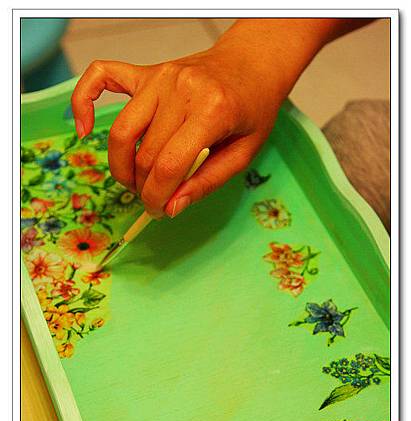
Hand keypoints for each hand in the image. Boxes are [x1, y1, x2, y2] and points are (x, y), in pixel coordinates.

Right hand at [71, 48, 283, 217]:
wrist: (252, 65)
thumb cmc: (252, 110)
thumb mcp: (243, 154)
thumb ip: (206, 182)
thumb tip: (171, 208)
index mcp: (212, 111)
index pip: (168, 166)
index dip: (157, 198)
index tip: (158, 212)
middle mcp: (181, 89)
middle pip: (144, 154)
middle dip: (144, 188)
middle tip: (153, 200)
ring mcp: (160, 76)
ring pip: (121, 131)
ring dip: (121, 165)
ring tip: (134, 181)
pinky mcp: (146, 71)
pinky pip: (101, 77)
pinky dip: (83, 101)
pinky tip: (83, 129)